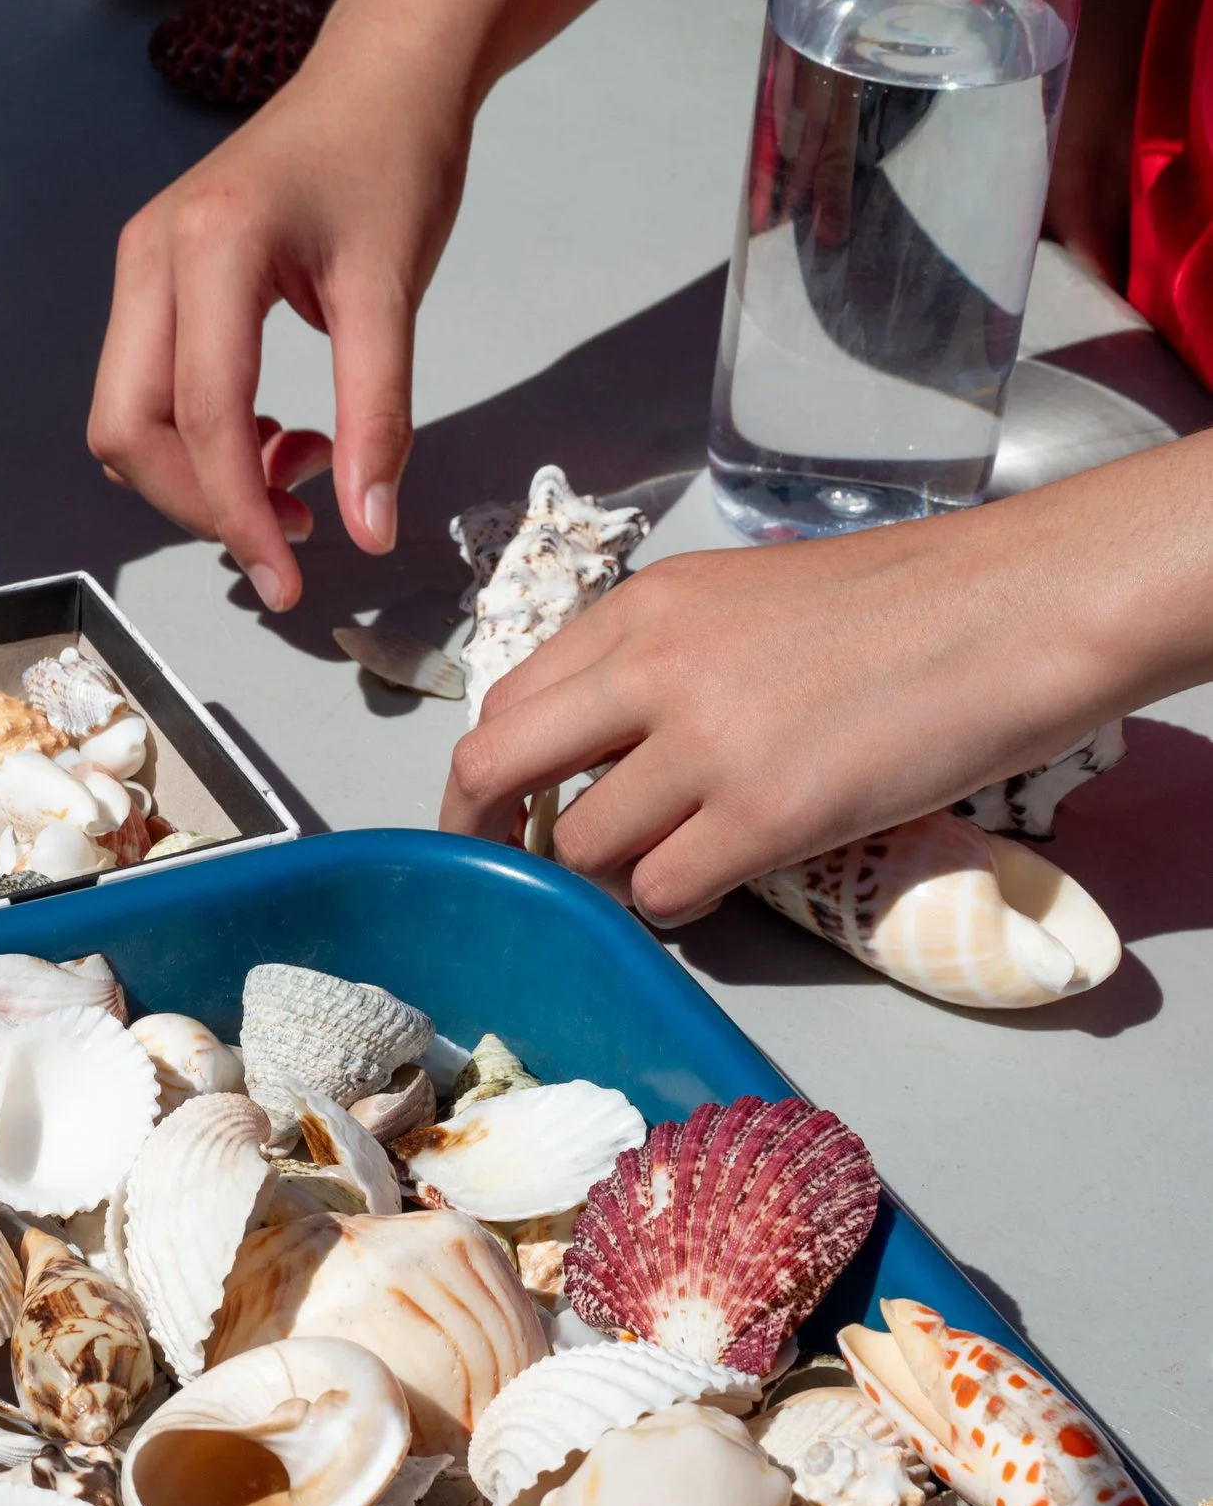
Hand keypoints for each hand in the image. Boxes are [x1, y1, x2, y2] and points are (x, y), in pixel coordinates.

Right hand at [87, 36, 471, 609]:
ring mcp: (141, 269)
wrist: (379, 81)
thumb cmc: (390, 159)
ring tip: (302, 472)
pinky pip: (147, 392)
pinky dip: (203, 440)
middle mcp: (151, 257)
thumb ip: (378, 418)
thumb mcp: (392, 292)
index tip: (287, 579)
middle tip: (295, 534)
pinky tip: (279, 435)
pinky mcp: (153, 283)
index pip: (200, 417)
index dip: (238, 513)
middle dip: (202, 504)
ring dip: (202, 476)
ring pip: (127, 420)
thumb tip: (369, 529)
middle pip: (128, 430)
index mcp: (209, 247)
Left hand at [436, 511, 1115, 924]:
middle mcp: (650, 668)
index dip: (492, 769)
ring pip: (577, 847)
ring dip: (601, 877)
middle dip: (482, 833)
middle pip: (494, 769)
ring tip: (656, 870)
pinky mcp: (764, 816)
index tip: (504, 808)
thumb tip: (606, 740)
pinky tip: (710, 884)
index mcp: (642, 609)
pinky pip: (661, 892)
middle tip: (508, 871)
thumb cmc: (903, 603)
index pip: (507, 700)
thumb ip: (661, 661)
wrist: (1022, 607)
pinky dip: (670, 905)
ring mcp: (704, 745)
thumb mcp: (743, 600)